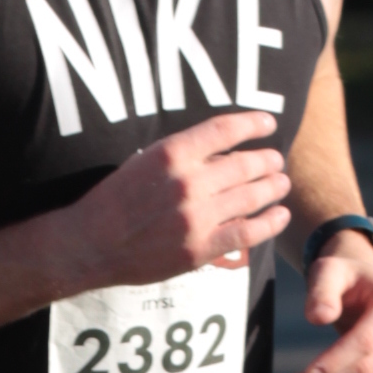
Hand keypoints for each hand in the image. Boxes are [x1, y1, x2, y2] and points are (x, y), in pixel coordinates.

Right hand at [49, 110, 293, 302]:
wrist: (89, 244)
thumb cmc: (113, 201)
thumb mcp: (143, 163)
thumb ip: (183, 157)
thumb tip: (224, 151)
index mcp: (172, 154)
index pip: (226, 129)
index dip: (254, 123)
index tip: (269, 123)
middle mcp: (188, 182)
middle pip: (246, 163)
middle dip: (268, 160)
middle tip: (276, 160)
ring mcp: (197, 217)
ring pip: (253, 195)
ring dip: (273, 187)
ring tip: (282, 183)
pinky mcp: (200, 248)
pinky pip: (248, 232)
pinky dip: (270, 222)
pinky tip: (280, 215)